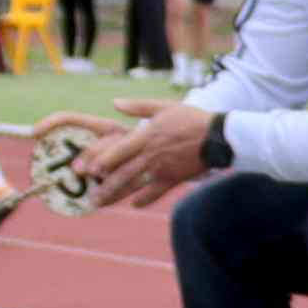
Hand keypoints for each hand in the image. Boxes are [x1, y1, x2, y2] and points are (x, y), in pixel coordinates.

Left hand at [55, 98, 216, 211]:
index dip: (103, 161)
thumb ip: (138, 107)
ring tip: (102, 203)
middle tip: (90, 197)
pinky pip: (155, 193)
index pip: (120, 150)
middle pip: (123, 173)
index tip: (89, 170)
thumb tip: (115, 103)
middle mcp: (151, 155)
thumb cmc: (190, 118)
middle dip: (105, 187)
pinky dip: (144, 200)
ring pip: (135, 185)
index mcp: (147, 136)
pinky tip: (134, 204)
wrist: (217, 137)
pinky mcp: (173, 179)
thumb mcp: (164, 106)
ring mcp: (162, 169)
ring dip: (117, 196)